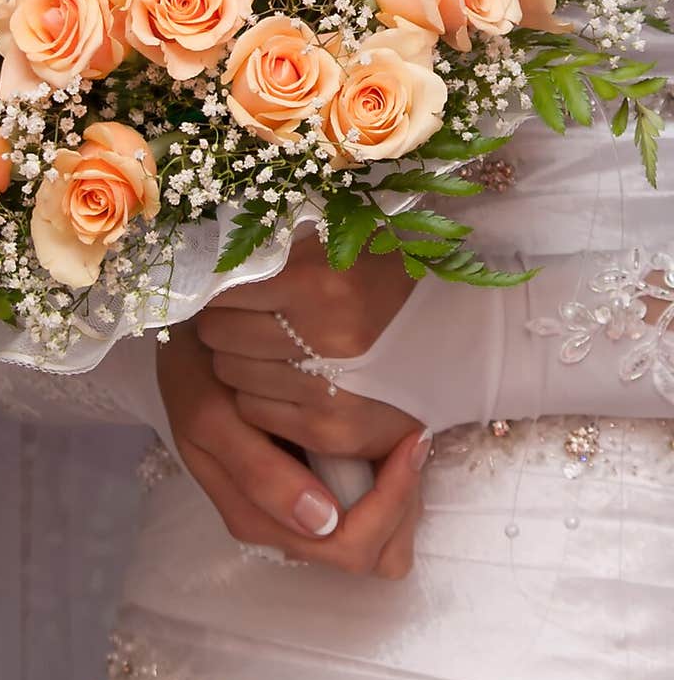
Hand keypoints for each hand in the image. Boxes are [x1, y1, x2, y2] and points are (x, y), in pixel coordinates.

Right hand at [157, 320, 429, 577]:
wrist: (187, 339)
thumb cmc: (196, 374)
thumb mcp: (211, 416)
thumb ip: (260, 473)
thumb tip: (320, 524)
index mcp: (259, 518)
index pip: (349, 547)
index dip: (388, 504)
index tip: (409, 439)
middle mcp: (284, 524)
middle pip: (373, 551)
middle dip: (401, 501)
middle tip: (413, 436)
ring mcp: (301, 507)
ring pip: (380, 536)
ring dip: (400, 492)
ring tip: (404, 433)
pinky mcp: (316, 480)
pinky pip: (372, 503)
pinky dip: (388, 476)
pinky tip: (388, 433)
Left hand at [196, 233, 418, 460]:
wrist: (463, 342)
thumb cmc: (394, 283)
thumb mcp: (343, 248)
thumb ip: (282, 252)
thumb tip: (216, 262)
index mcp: (320, 284)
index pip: (224, 291)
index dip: (219, 289)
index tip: (226, 289)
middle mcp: (321, 339)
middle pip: (220, 333)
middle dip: (225, 324)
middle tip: (246, 318)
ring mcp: (325, 392)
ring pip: (231, 374)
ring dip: (240, 360)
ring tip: (270, 347)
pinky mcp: (330, 431)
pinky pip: (254, 411)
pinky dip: (259, 395)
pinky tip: (285, 379)